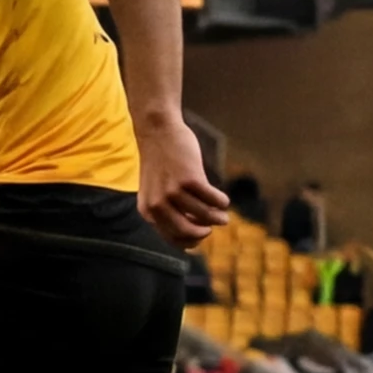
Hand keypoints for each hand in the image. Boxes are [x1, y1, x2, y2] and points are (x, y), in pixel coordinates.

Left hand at [134, 109, 230, 244]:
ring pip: (204, 215)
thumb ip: (167, 210)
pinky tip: (223, 200)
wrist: (157, 131)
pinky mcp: (189, 179)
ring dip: (218, 217)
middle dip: (205, 233)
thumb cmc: (161, 162)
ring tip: (224, 214)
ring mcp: (173, 192)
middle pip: (188, 232)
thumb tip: (194, 235)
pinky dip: (221, 202)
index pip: (172, 238)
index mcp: (148, 210)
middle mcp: (158, 205)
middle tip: (215, 226)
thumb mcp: (156, 190)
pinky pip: (213, 200)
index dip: (191, 241)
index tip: (202, 235)